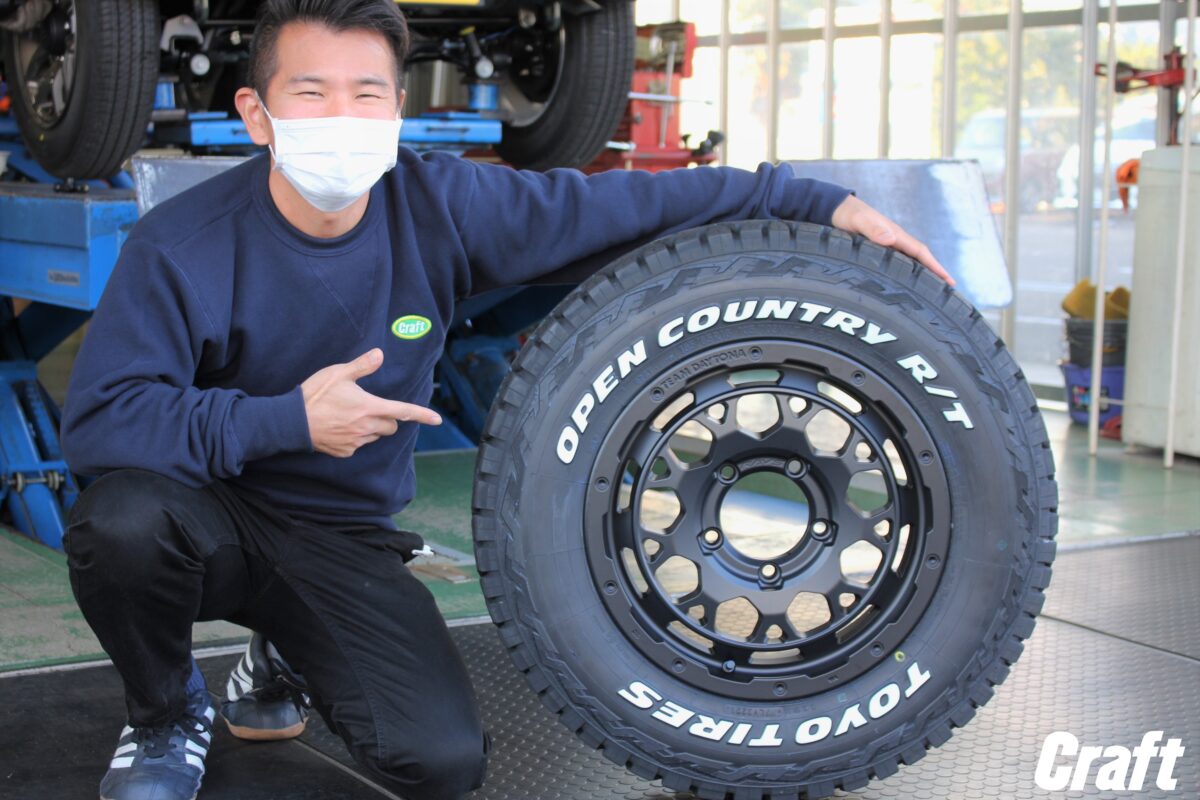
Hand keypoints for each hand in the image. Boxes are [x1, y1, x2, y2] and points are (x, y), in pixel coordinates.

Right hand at [300, 348, 441, 457]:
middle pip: (391, 426)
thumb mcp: (338, 374)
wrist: (292, 422)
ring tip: (349, 416)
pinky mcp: (345, 452)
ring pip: (376, 436)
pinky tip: (339, 427)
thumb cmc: (315, 395)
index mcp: (369, 407)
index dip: (422, 415)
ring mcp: (356, 442)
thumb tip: (380, 354)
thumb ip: (362, 365)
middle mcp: (367, 427)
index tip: (437, 420)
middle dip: (388, 418)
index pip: (403, 411)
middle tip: (368, 407)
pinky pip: (358, 445)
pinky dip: (355, 437)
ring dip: (372, 428)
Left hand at [830, 195, 954, 285]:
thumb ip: (872, 229)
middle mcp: (895, 241)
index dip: (935, 267)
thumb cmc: (847, 214)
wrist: (836, 208)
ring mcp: (888, 246)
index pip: (920, 253)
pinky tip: (905, 287)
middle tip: (947, 295)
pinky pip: (897, 266)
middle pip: (920, 261)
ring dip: (921, 277)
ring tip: (932, 295)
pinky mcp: (878, 251)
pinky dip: (905, 276)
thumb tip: (891, 238)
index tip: (949, 281)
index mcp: (895, 235)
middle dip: (934, 275)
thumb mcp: (858, 221)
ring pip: (909, 264)